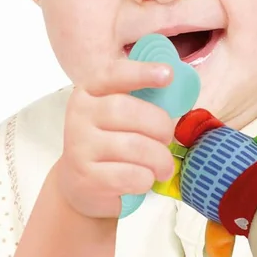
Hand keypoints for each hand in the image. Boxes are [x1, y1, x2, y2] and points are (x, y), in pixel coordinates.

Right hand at [55, 60, 175, 217]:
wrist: (81, 184)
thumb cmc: (112, 141)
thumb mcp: (121, 115)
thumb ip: (143, 98)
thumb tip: (178, 87)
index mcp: (90, 90)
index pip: (114, 74)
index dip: (142, 72)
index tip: (168, 74)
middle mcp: (79, 114)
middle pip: (126, 110)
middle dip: (159, 125)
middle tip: (169, 138)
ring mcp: (79, 146)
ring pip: (133, 146)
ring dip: (159, 158)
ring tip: (164, 166)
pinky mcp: (86, 178)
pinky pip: (130, 175)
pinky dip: (147, 178)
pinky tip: (145, 178)